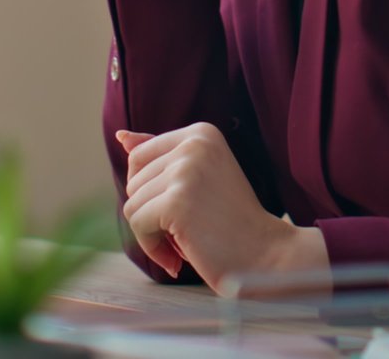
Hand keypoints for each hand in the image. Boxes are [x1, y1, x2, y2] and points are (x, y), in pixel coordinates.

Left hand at [114, 124, 325, 289]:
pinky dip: (153, 247)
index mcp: (201, 133)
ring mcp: (185, 170)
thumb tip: (121, 135)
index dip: (152, 193)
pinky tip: (180, 256)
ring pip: (132, 204)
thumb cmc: (232, 222)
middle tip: (189, 230)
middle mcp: (194, 144)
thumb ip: (162, 156)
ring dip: (153, 234)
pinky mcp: (177, 201)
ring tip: (188, 241)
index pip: (140, 157)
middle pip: (133, 181)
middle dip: (152, 214)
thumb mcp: (199, 178)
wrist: (268, 256)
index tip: (184, 210)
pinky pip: (137, 224)